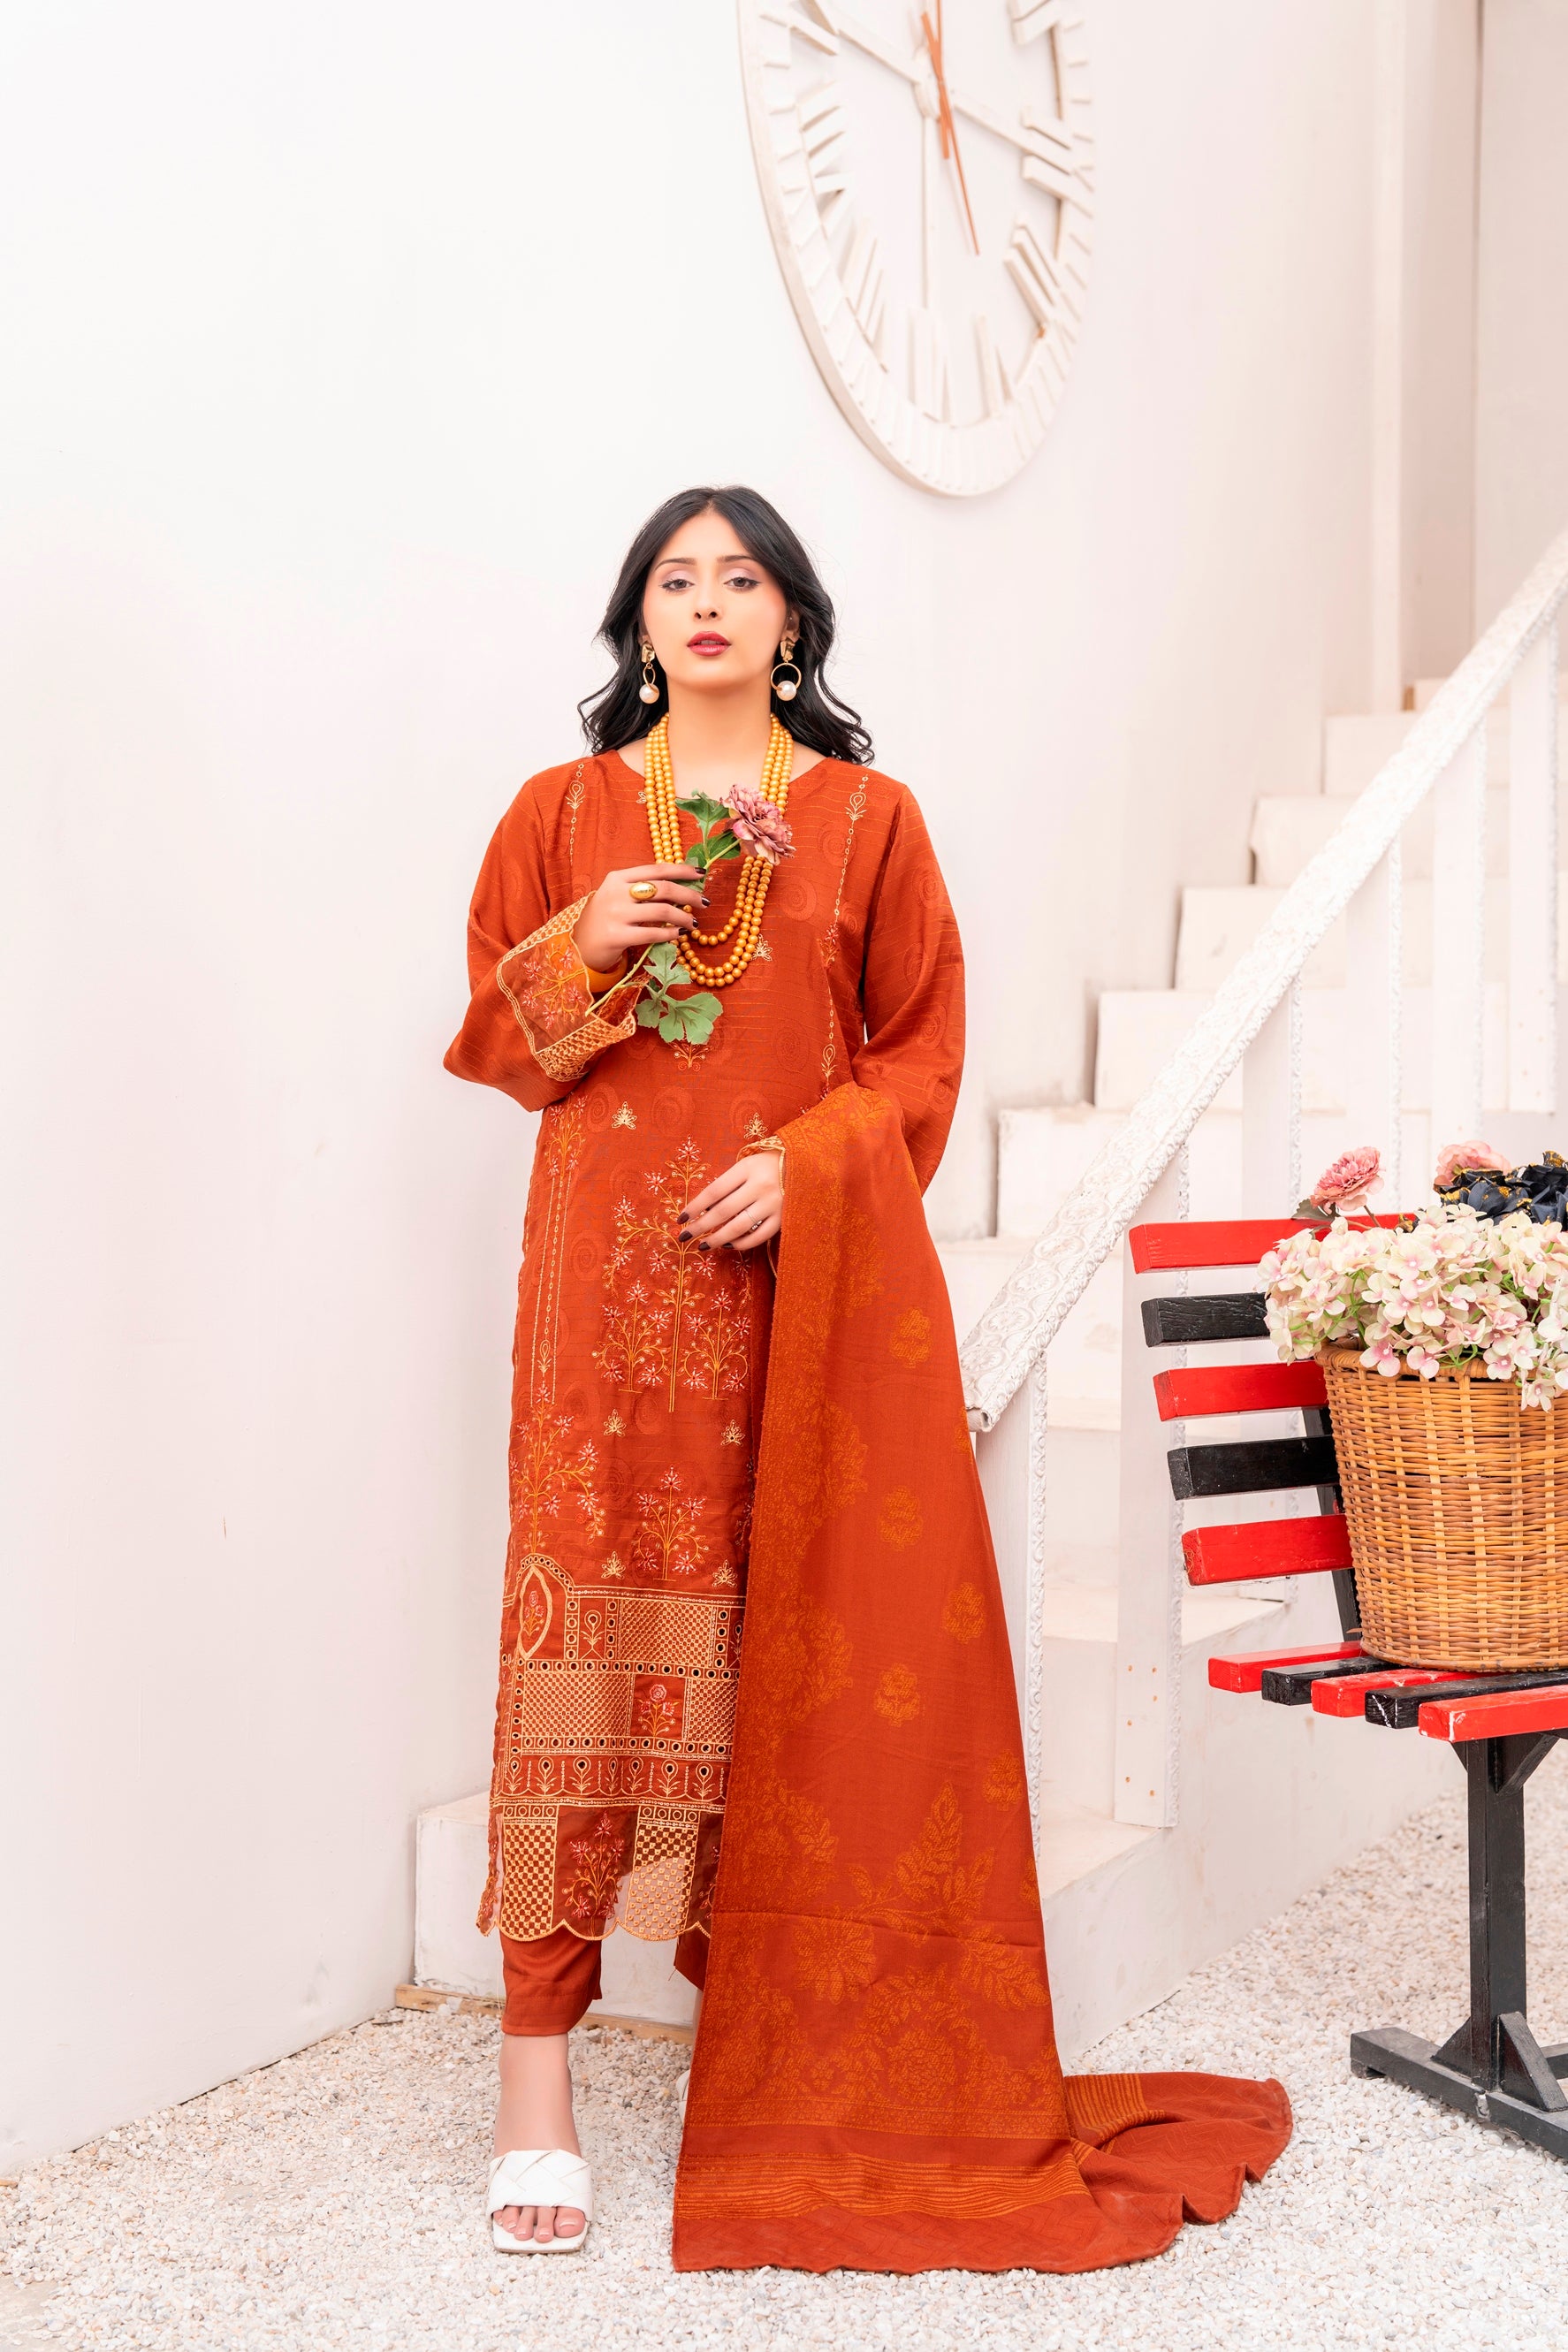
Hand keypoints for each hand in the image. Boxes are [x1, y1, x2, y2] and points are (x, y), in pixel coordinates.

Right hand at [573, 863, 705, 972]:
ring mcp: (615, 914)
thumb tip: (681, 887)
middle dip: (689, 895)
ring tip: (693, 923)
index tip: (701, 873)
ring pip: (662, 912)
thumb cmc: (605, 919)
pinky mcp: (616, 936)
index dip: (682, 870)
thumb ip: (642, 889)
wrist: (579, 946)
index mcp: (617, 877)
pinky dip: (671, 934)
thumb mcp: (618, 896)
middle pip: (663, 889)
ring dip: (683, 917)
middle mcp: (615, 892)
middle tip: (704, 902)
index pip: (656, 869)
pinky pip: (653, 934)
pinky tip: (679, 935)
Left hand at [679, 1153, 782, 1253]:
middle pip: (723, 1211)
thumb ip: (728, 1184)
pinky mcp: (783, 1218)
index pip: (714, 1191)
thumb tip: (703, 1210)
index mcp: (747, 1168)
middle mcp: (759, 1186)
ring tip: (703, 1245)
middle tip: (684, 1237)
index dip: (695, 1206)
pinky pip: (759, 1236)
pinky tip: (728, 1245)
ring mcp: (773, 1204)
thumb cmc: (767, 1165)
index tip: (681, 1219)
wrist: (804, 1166)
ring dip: (717, 1239)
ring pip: (739, 1227)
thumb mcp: (746, 1165)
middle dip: (700, 1226)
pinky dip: (742, 1243)